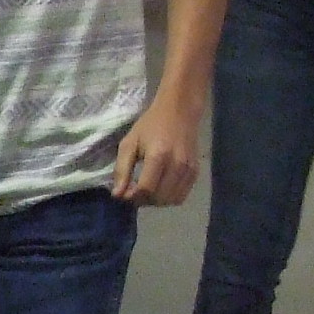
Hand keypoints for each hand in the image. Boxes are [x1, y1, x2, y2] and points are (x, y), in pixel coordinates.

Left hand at [112, 89, 202, 205]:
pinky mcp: (195, 173)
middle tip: (134, 192)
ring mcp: (189, 170)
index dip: (133, 197)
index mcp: (159, 156)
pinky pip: (181, 197)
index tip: (124, 193)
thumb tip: (118, 195)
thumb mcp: (130, 143)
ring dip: (155, 201)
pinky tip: (160, 188)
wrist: (179, 111)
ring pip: (170, 200)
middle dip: (143, 200)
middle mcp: (177, 165)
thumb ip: (122, 170)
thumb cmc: (151, 125)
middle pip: (158, 198)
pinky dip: (168, 198)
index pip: (146, 189)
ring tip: (146, 190)